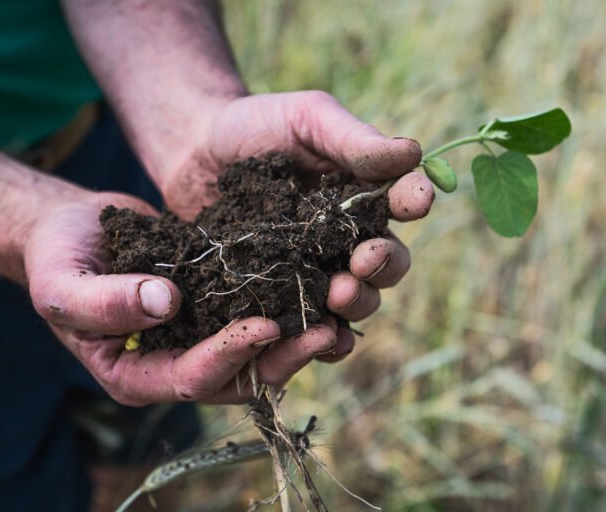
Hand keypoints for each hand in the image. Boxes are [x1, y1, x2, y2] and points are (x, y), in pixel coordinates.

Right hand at [24, 192, 339, 404]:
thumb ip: (103, 301)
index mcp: (136, 375)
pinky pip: (259, 315)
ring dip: (299, 339)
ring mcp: (200, 338)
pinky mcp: (218, 308)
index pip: (192, 379)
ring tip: (340, 313)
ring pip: (260, 354)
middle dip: (284, 357)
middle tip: (328, 331)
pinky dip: (291, 308)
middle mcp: (176, 365)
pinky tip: (325, 286)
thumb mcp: (62, 283)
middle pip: (240, 378)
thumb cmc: (57, 259)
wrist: (74, 231)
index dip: (231, 355)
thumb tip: (165, 304)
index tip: (266, 325)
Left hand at [153, 91, 434, 360]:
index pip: (402, 201)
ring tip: (337, 295)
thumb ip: (353, 139)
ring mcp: (317, 269)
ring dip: (358, 302)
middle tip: (363, 260)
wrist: (192, 150)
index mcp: (364, 192)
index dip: (413, 202)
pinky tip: (321, 338)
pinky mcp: (283, 296)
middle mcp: (349, 237)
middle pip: (387, 263)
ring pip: (358, 299)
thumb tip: (413, 152)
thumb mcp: (307, 119)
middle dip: (383, 265)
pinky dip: (324, 338)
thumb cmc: (254, 125)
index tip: (413, 203)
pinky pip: (312, 326)